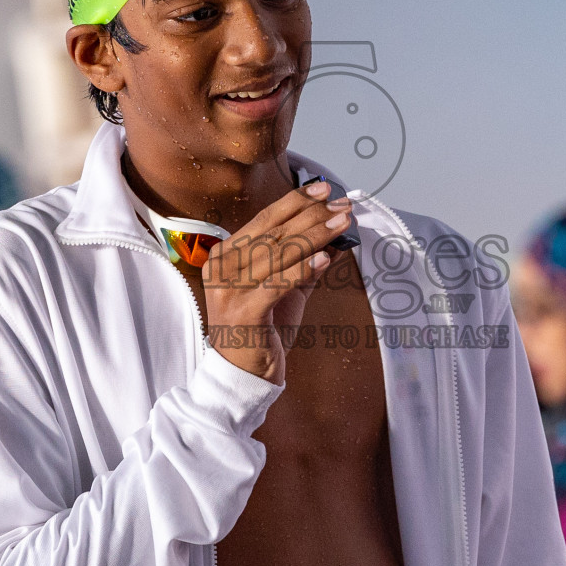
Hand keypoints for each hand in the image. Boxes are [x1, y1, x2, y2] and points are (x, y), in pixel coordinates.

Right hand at [203, 181, 352, 383]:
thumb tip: (337, 233)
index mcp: (225, 256)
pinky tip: (326, 258)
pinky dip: (302, 270)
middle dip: (312, 215)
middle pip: (273, 233)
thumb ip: (304, 261)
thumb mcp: (284, 290)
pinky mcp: (243, 313)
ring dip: (315, 236)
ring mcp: (229, 291)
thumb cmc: (262, 330)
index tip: (326, 190)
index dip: (296, 202)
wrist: (242, 376)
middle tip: (342, 205)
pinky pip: (277, 285)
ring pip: (278, 254)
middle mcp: (222, 269)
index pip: (265, 221)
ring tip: (342, 223)